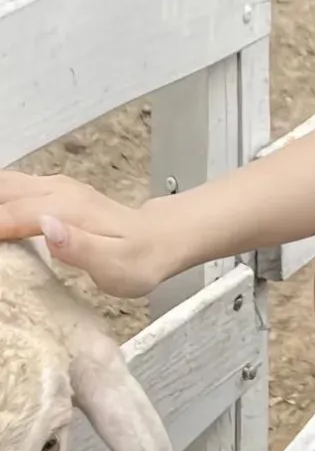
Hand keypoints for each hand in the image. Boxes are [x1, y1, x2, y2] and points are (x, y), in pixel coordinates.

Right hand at [0, 169, 168, 297]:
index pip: (6, 217)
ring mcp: (54, 188)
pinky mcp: (52, 192)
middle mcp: (58, 191)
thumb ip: (82, 249)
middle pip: (1, 193)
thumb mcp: (117, 266)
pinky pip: (11, 188)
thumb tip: (48, 227)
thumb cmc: (139, 259)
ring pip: (4, 185)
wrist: (162, 239)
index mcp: (66, 210)